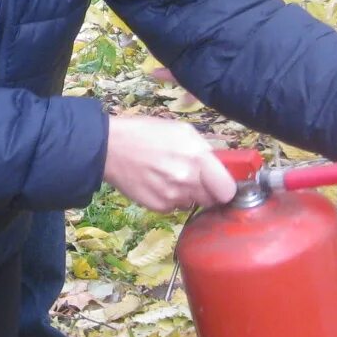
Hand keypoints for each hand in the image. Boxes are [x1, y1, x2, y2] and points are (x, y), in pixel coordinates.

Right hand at [103, 116, 238, 211]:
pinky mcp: (158, 207)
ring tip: (172, 176)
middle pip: (213, 200)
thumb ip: (203, 148)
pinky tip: (159, 182)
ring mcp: (172, 197)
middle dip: (209, 190)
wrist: (109, 148)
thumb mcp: (181, 129)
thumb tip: (217, 164)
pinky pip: (175, 206)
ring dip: (190, 194)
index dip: (226, 187)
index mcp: (197, 158)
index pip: (227, 190)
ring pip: (194, 203)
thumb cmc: (146, 132)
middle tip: (197, 178)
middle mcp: (187, 181)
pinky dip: (172, 197)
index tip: (222, 183)